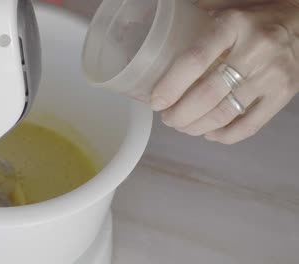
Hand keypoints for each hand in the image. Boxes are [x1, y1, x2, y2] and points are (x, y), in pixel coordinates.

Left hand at [151, 2, 298, 143]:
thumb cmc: (255, 20)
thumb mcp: (227, 12)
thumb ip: (196, 25)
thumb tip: (159, 45)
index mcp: (233, 25)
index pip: (195, 59)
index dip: (171, 86)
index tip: (156, 101)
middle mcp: (255, 50)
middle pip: (207, 94)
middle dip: (180, 114)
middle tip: (167, 117)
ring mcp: (272, 75)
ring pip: (225, 113)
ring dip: (196, 127)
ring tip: (183, 126)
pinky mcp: (284, 95)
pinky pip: (250, 126)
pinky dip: (224, 135)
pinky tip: (209, 133)